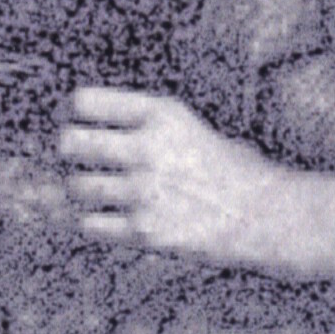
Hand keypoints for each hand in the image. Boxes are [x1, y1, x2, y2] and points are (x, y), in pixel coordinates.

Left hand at [59, 87, 270, 262]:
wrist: (266, 215)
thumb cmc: (230, 168)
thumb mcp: (189, 127)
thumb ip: (142, 125)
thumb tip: (86, 131)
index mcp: (161, 114)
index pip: (85, 102)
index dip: (73, 112)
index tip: (76, 120)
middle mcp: (148, 149)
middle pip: (70, 143)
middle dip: (68, 151)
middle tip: (78, 158)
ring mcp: (144, 192)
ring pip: (76, 187)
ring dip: (82, 190)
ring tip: (102, 191)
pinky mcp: (145, 231)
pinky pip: (89, 225)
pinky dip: (93, 222)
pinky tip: (112, 217)